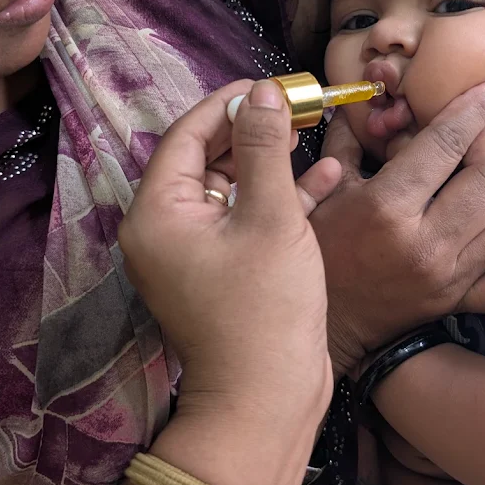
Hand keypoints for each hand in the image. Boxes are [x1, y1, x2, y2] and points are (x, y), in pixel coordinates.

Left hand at [118, 79, 340, 484]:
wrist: (267, 400)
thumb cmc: (266, 308)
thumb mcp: (270, 216)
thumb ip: (265, 149)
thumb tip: (262, 92)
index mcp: (158, 213)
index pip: (188, 135)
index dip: (230, 104)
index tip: (271, 84)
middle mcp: (164, 230)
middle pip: (208, 160)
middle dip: (255, 132)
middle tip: (299, 106)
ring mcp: (192, 255)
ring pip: (231, 189)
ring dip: (272, 164)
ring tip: (315, 133)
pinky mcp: (222, 273)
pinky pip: (245, 221)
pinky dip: (279, 201)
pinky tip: (327, 179)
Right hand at [310, 81, 484, 377]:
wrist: (323, 324)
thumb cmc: (317, 254)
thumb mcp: (319, 192)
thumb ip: (347, 141)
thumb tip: (364, 102)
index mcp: (386, 209)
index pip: (446, 146)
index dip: (473, 111)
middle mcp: (425, 242)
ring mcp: (448, 275)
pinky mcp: (457, 300)